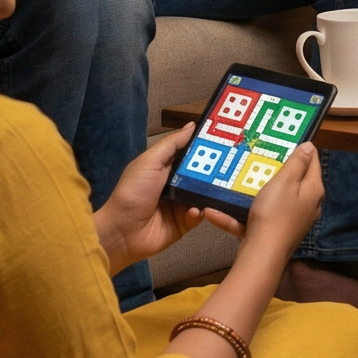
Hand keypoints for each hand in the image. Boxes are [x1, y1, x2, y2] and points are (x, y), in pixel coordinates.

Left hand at [94, 126, 237, 267]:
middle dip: (216, 169)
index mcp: (166, 167)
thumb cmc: (133, 192)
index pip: (191, 154)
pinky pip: (200, 215)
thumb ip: (171, 144)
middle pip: (202, 174)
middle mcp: (176, 184)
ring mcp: (182, 204)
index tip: (227, 138)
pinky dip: (200, 212)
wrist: (122, 231)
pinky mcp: (185, 223)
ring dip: (211, 191)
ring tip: (222, 186)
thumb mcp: (149, 162)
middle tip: (235, 163)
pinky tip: (196, 209)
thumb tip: (192, 126)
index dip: (206, 147)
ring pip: (204, 194)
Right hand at [234, 141, 326, 257]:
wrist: (262, 255)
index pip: (313, 160)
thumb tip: (309, 146)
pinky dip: (238, 215)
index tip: (283, 138)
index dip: (300, 148)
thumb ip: (296, 163)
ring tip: (236, 180)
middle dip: (276, 168)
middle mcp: (307, 204)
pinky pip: (256, 218)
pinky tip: (214, 213)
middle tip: (258, 156)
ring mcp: (291, 220)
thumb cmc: (274, 215)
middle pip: (294, 179)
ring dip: (253, 191)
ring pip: (272, 199)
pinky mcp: (275, 232)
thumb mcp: (285, 181)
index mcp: (312, 189)